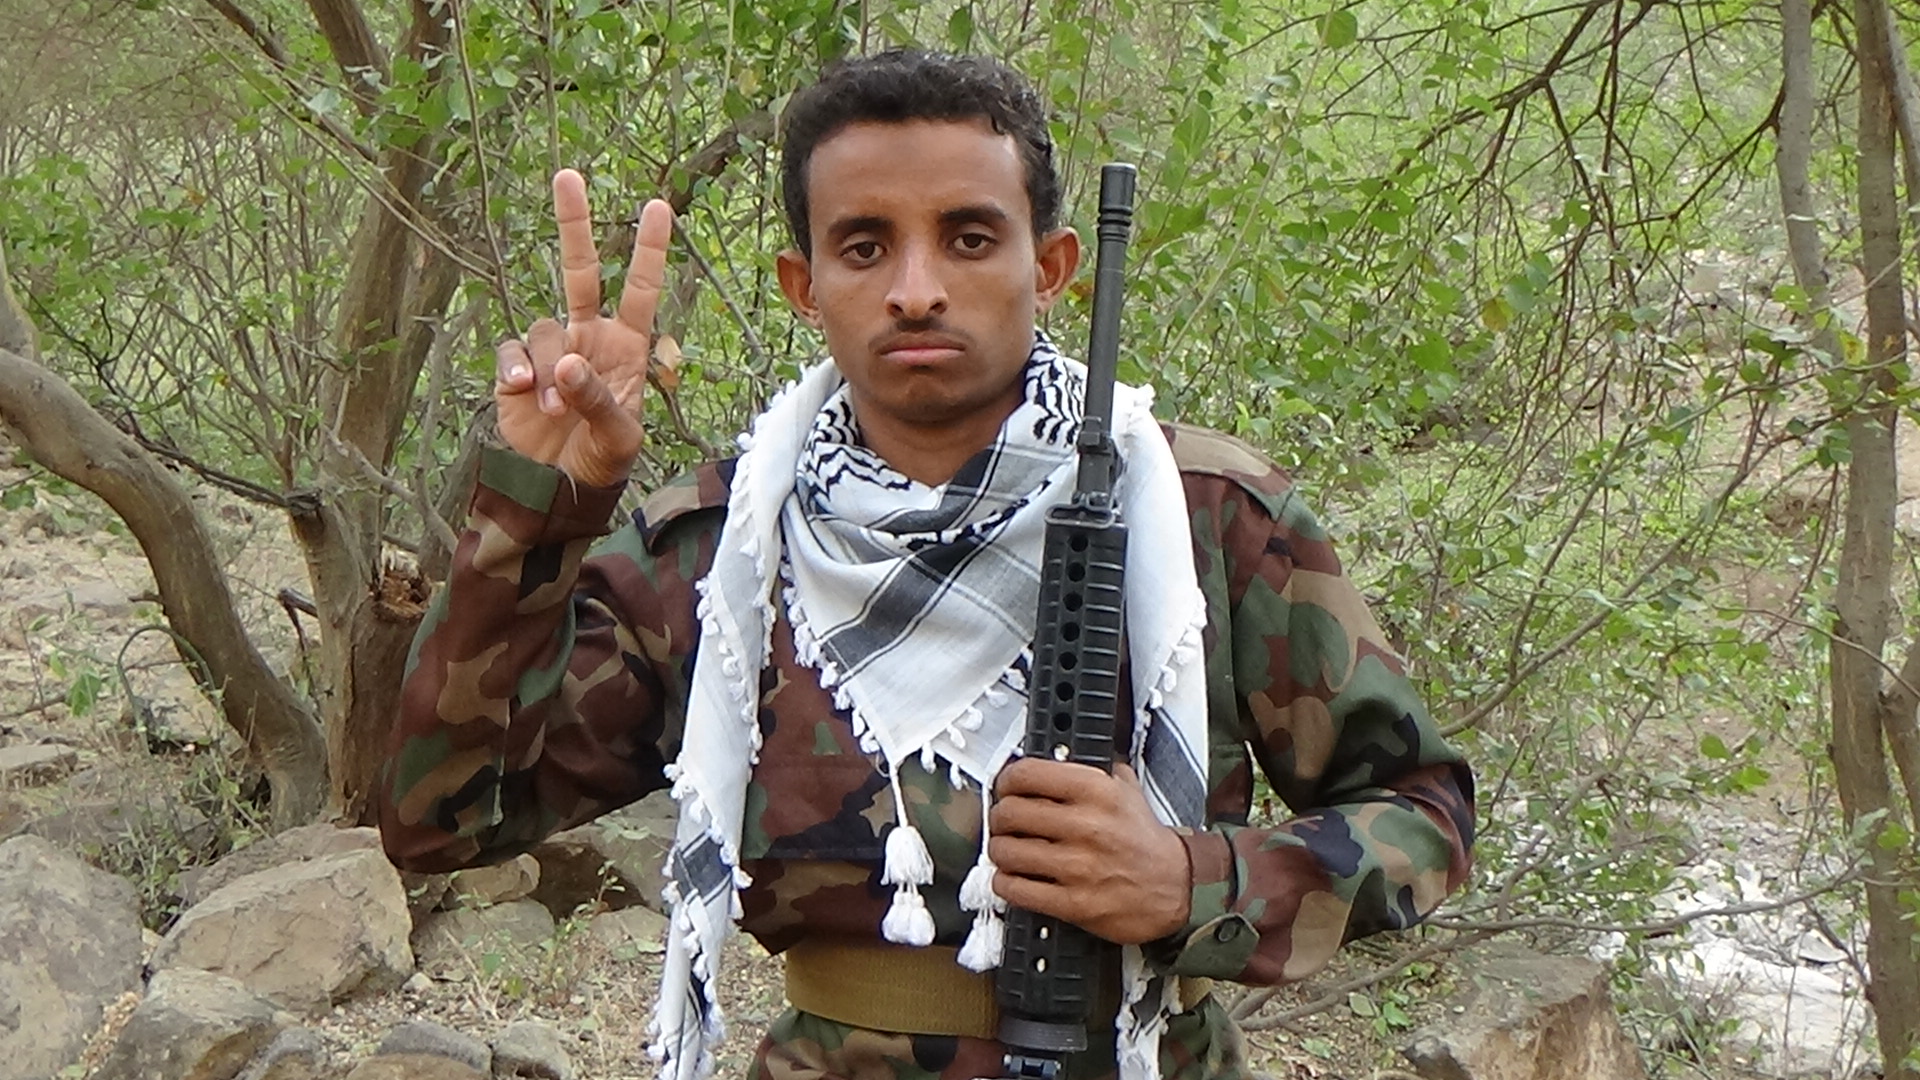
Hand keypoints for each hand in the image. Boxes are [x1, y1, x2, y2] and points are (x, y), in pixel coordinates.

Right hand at [495, 169, 672, 487]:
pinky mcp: (516, 369)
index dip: (648, 250)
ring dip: (548, 368)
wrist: (559, 490)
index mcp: (625, 347)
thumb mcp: (618, 437)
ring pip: (542, 329)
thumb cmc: (602, 462)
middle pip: (579, 270)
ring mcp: (551, 351)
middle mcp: (587, 337)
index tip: (659, 207)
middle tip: (568, 176)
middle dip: (574, 223)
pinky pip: (512, 350)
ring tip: (554, 409)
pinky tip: (523, 394)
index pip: (639, 289)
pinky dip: (517, 368)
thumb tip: (568, 361)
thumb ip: (598, 398)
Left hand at [989, 760, 1192, 944]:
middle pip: (1009, 813)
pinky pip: (1015, 889)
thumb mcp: (1126, 789)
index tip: (1005, 788)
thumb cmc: (1143, 840)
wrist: (1175, 888)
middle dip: (998, 818)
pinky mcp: (1073, 903)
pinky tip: (1013, 877)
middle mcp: (1087, 826)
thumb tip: (1050, 755)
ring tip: (1007, 850)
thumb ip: (1092, 768)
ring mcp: (1079, 867)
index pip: (1026, 774)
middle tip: (1003, 822)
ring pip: (1006, 851)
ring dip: (999, 851)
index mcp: (1097, 791)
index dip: (1006, 780)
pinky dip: (1005, 882)